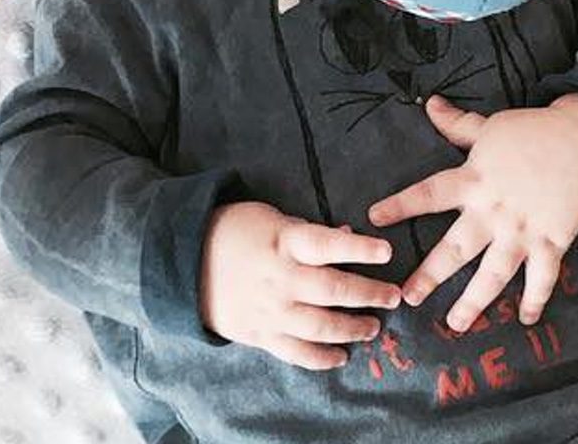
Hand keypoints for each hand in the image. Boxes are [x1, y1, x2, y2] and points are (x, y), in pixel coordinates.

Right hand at [200, 202, 403, 370]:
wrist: (184, 262)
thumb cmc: (234, 231)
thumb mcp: (272, 218)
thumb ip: (310, 232)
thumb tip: (350, 235)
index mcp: (284, 243)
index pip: (328, 245)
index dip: (359, 248)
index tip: (387, 251)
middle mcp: (280, 278)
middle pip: (333, 289)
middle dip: (369, 294)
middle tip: (392, 297)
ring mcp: (271, 310)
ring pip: (320, 326)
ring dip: (352, 328)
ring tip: (372, 327)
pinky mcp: (260, 335)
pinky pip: (296, 353)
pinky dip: (321, 358)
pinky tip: (341, 356)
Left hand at [368, 94, 577, 330]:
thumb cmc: (535, 132)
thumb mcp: (491, 126)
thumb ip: (458, 124)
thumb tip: (429, 103)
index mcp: (474, 179)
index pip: (429, 193)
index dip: (401, 205)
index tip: (373, 218)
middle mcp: (494, 210)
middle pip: (456, 247)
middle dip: (430, 274)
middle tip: (407, 298)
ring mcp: (523, 230)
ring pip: (494, 273)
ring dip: (474, 301)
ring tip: (455, 324)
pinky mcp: (552, 241)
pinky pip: (542, 277)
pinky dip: (536, 299)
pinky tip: (527, 320)